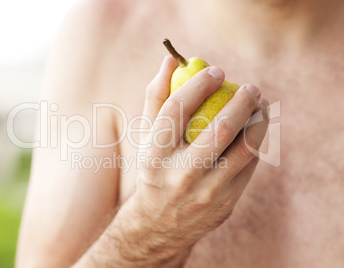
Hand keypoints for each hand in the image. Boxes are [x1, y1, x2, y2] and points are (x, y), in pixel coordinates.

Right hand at [131, 55, 268, 256]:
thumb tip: (170, 60)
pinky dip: (255, 142)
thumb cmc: (154, 169)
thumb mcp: (147, 137)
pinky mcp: (225, 204)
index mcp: (154, 153)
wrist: (159, 224)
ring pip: (245, 148)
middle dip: (242, 101)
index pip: (177, 109)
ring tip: (262, 105)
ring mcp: (206, 192)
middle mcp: (180, 174)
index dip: (199, 84)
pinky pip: (249, 166)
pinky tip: (255, 129)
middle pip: (221, 129)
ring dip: (260, 121)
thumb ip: (156, 97)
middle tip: (251, 87)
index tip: (216, 71)